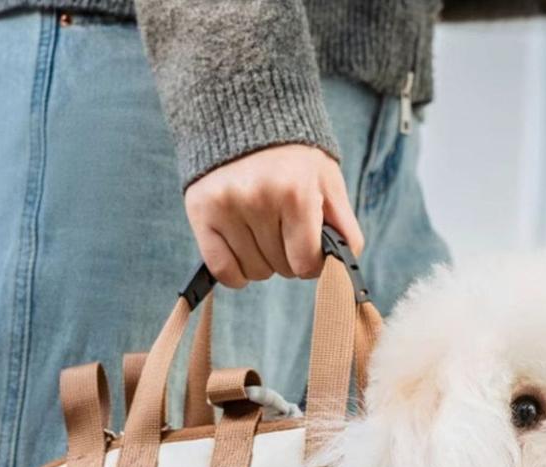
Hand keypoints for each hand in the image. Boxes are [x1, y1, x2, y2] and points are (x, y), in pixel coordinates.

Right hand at [184, 144, 363, 288]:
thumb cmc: (294, 158)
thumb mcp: (328, 182)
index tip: (310, 246)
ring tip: (263, 229)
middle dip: (288, 257)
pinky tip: (243, 252)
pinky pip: (223, 270)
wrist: (244, 114)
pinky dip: (236, 272)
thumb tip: (341, 270)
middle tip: (285, 228)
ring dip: (263, 262)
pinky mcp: (201, 211)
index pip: (306, 264)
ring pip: (253, 272)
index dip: (312, 262)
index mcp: (295, 192)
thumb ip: (344, 227)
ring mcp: (226, 205)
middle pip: (281, 269)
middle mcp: (258, 198)